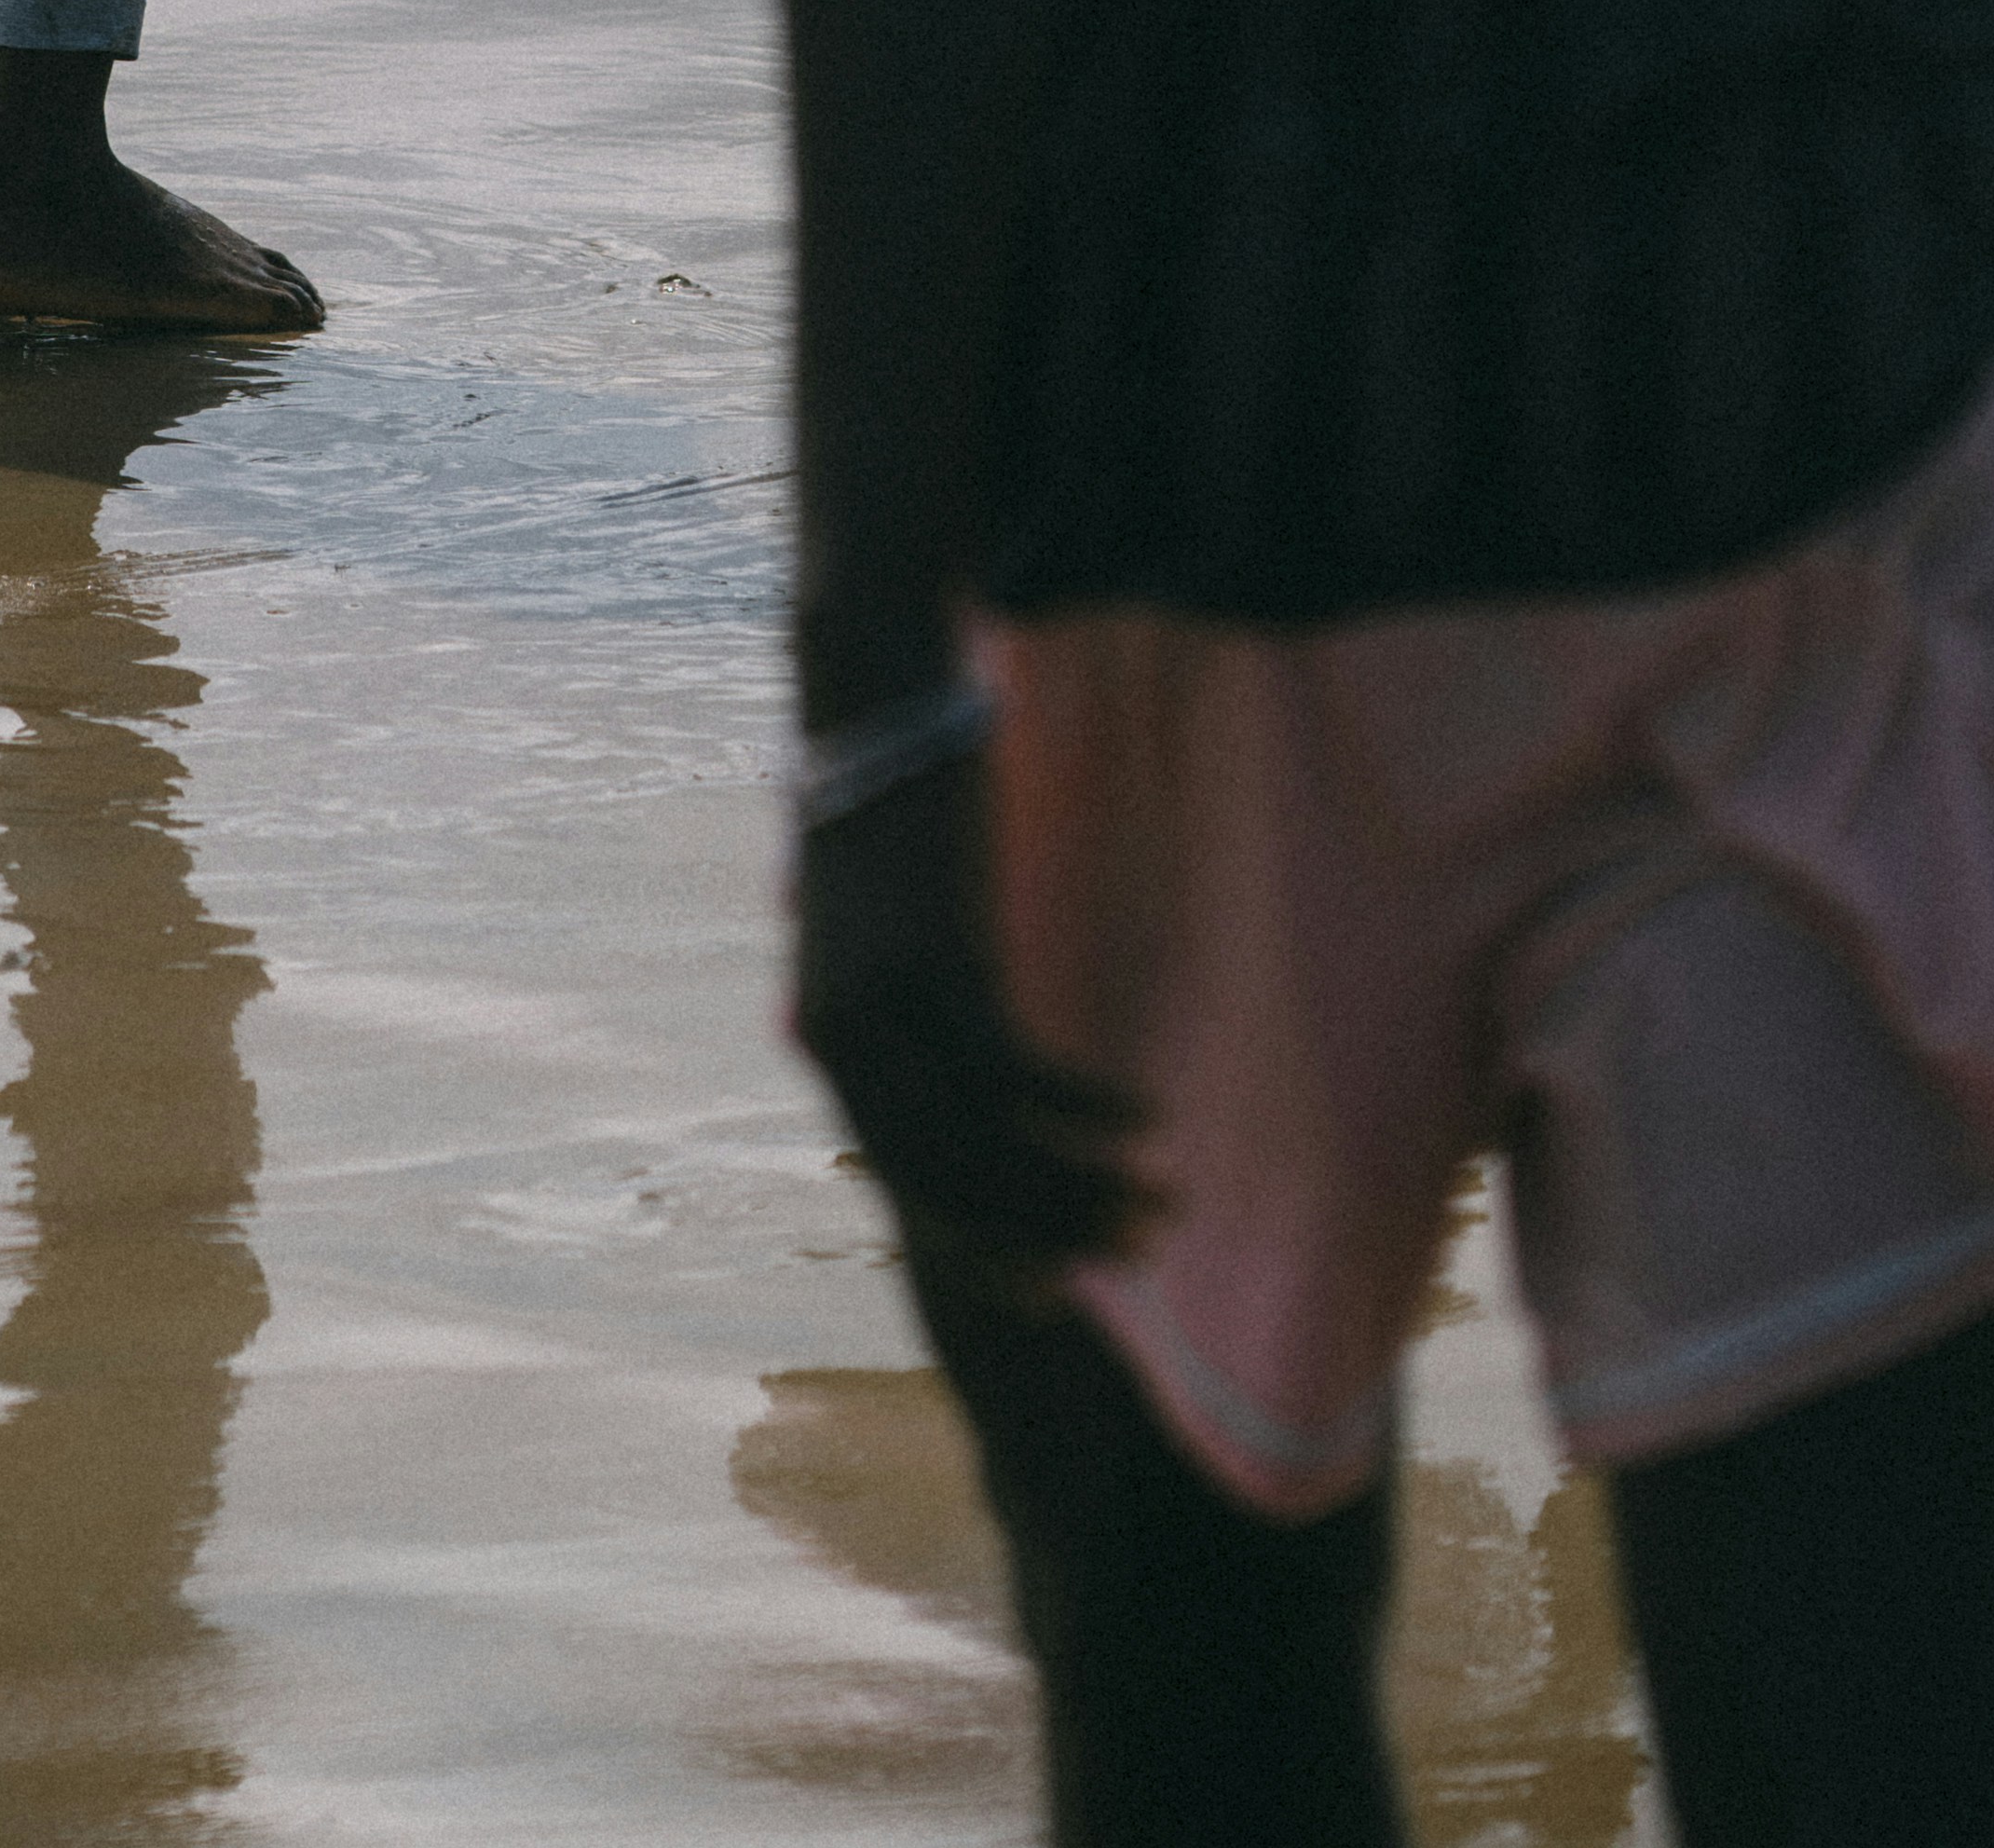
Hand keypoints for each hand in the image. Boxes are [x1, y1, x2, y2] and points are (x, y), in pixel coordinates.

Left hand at [791, 744, 1161, 1291]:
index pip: (912, 1188)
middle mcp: (843, 1040)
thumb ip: (899, 1006)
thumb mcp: (888, 929)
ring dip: (1081, 1190)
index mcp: (831, 1043)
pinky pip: (1016, 1075)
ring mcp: (883, 1006)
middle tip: (1139, 1255)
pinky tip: (1148, 1119)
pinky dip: (1084, 1111)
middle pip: (953, 1186)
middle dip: (1050, 1235)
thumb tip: (931, 1069)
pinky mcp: (932, 962)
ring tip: (1162, 1205)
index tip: (1057, 1287)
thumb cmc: (894, 814)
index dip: (989, 1249)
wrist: (873, 706)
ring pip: (986, 1147)